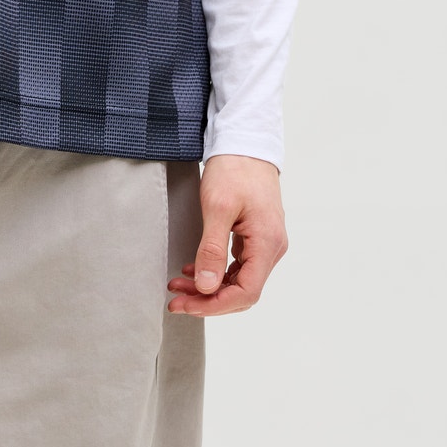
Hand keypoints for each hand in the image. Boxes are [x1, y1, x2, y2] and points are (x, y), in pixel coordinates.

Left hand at [167, 153, 287, 315]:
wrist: (245, 141)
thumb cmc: (234, 168)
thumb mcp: (217, 207)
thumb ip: (212, 250)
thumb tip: (207, 287)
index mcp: (267, 244)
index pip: (245, 293)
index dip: (214, 305)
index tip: (185, 305)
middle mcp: (271, 248)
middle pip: (241, 291)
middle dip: (207, 299)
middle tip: (176, 300)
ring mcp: (265, 242)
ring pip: (238, 279)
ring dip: (209, 286)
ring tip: (178, 285)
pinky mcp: (255, 235)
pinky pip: (237, 264)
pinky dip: (215, 271)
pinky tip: (192, 269)